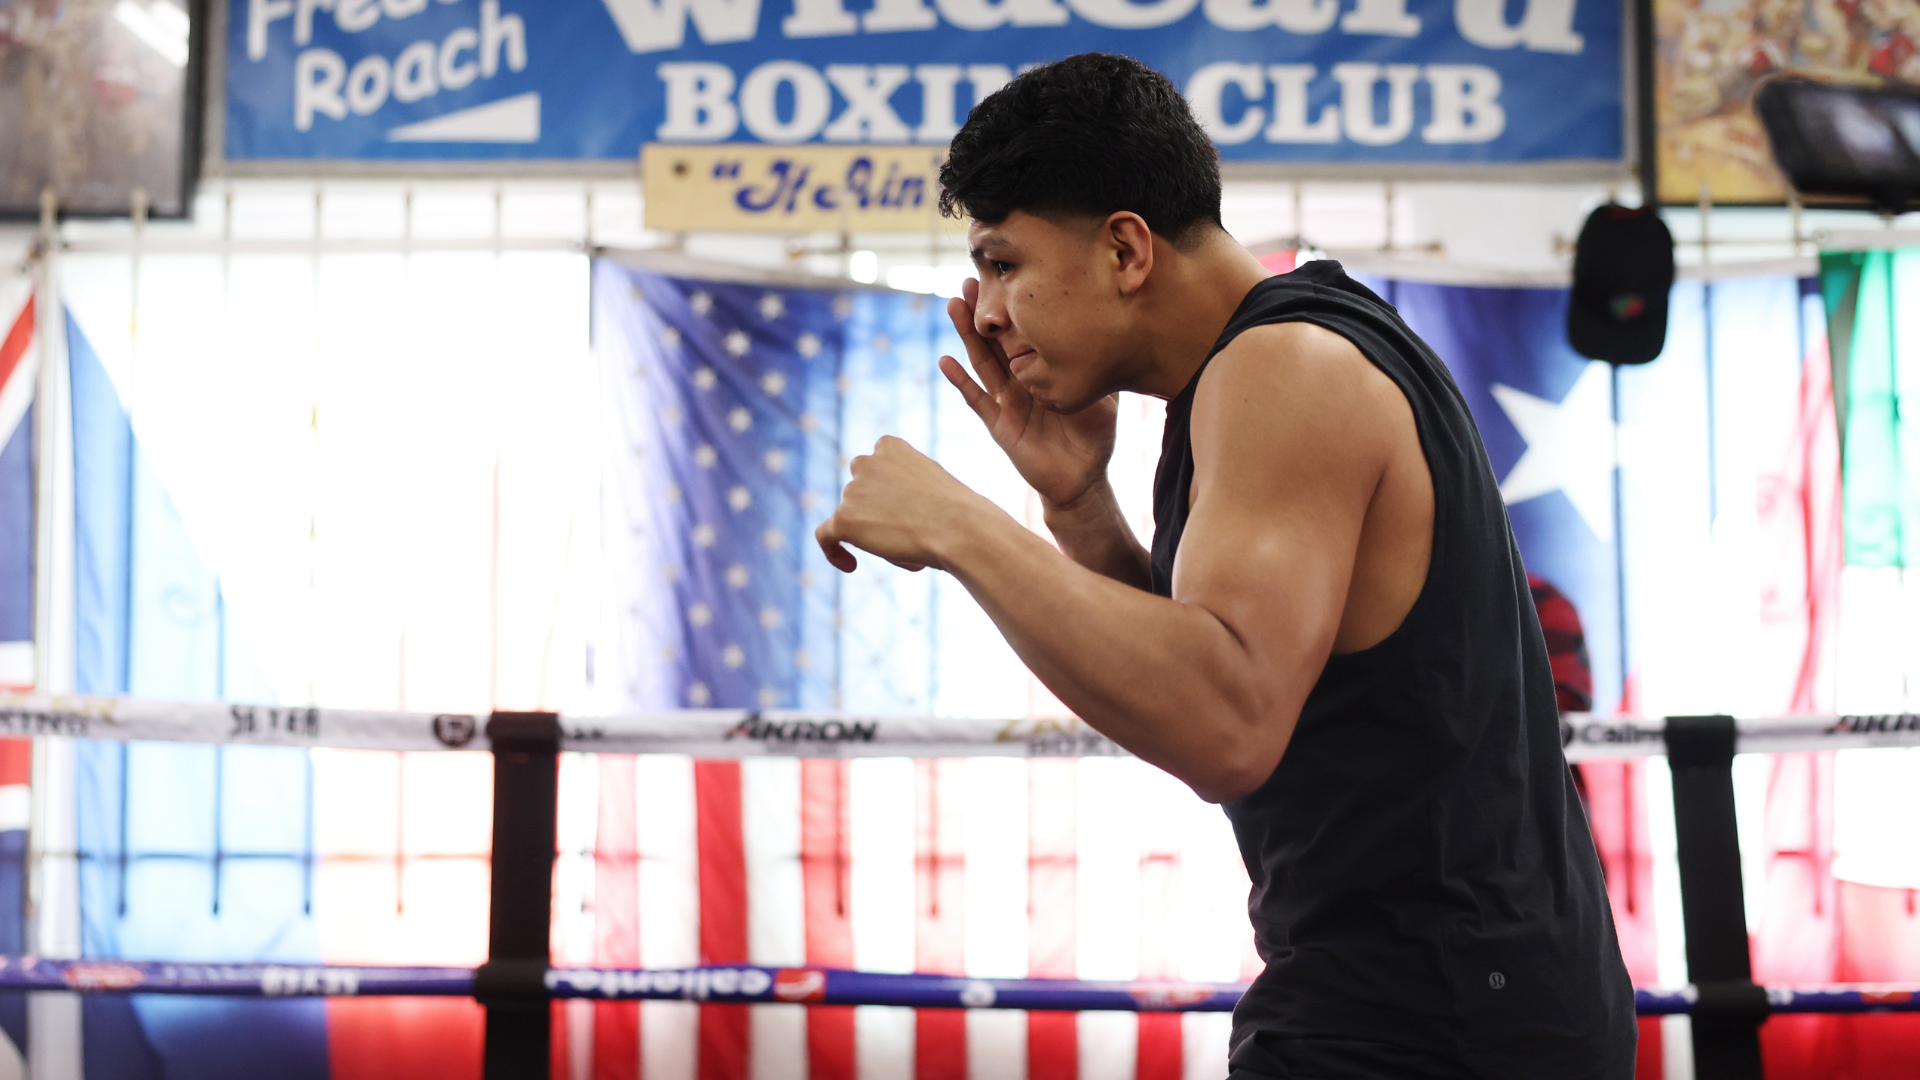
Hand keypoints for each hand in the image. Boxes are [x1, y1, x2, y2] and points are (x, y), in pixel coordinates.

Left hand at [816, 436, 983, 573]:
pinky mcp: (844, 518)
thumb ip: (907, 488)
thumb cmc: (959, 512)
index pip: (875, 470)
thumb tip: (892, 512)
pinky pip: (825, 536)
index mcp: (890, 447)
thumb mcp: (934, 486)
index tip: (905, 510)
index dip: (887, 494)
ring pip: (855, 521)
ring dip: (877, 538)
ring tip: (913, 551)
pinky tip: (851, 565)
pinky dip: (833, 551)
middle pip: (862, 496)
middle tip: (914, 536)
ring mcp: (852, 490)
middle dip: (880, 515)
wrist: (960, 529)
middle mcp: (866, 463)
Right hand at [940, 279, 1117, 510]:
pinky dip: (961, 382)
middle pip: (995, 340)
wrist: (1084, 477)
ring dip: (966, 335)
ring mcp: (1007, 402)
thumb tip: (1112, 332)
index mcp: (1041, 370)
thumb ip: (1097, 366)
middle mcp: (1020, 382)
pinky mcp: (1000, 425)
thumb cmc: (1093, 435)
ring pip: (982, 362)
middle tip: (968, 280)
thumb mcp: (1103, 394)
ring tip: (953, 306)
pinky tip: (945, 361)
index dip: (1011, 309)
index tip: (1003, 277)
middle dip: (981, 312)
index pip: (1022, 333)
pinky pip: (977, 401)